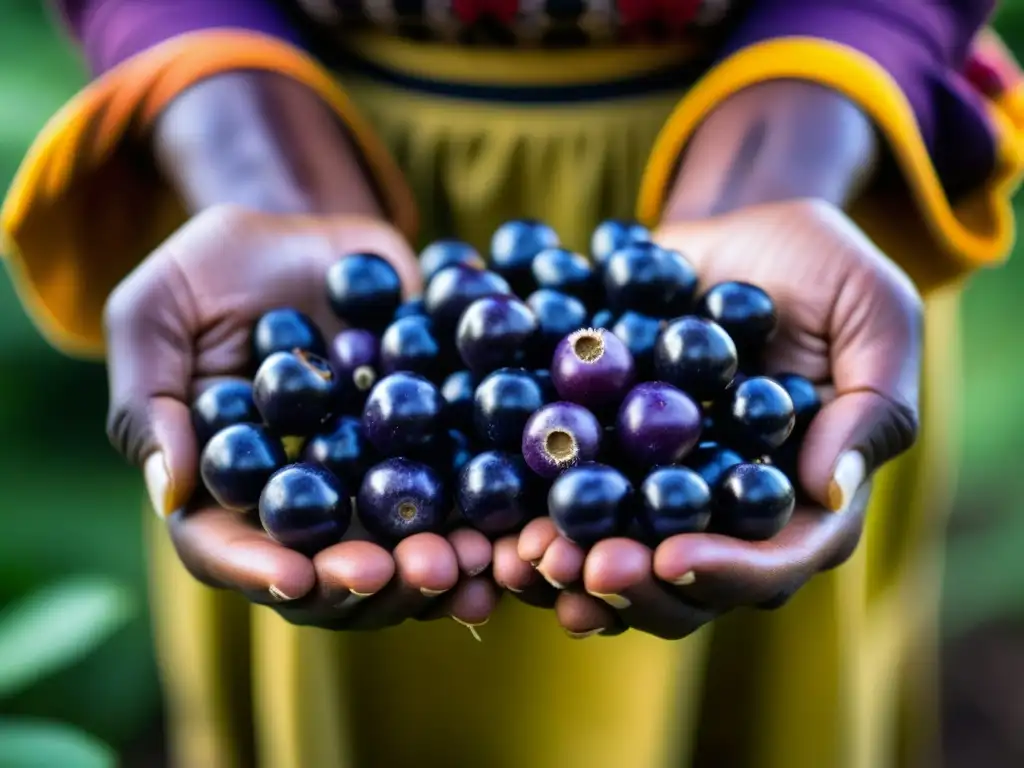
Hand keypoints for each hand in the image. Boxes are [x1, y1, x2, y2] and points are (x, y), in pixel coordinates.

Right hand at [105, 204, 496, 629]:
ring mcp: (369, 479)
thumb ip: (153, 401)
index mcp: (226, 486)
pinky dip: (490, 518)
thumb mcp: (155, 314)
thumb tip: (170, 491)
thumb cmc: (209, 271)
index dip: (259, 572)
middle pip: (328, 569)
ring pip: (402, 549)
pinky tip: (514, 528)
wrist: (303, 235)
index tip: (299, 577)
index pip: (228, 549)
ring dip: (441, 566)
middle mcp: (302, 500)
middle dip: (372, 581)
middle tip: (413, 571)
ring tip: (474, 562)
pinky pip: (462, 494)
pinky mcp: (430, 446)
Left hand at [493, 199, 921, 637]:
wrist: (733, 232)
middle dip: (633, 587)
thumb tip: (827, 490)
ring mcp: (663, 495)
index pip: (776, 561)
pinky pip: (568, 509)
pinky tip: (497, 527)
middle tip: (579, 568)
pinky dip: (533, 525)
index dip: (726, 572)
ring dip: (570, 574)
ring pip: (619, 564)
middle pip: (687, 586)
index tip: (672, 558)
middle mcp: (729, 515)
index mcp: (803, 499)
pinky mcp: (607, 463)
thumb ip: (871, 405)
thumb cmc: (820, 268)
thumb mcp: (874, 316)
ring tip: (524, 559)